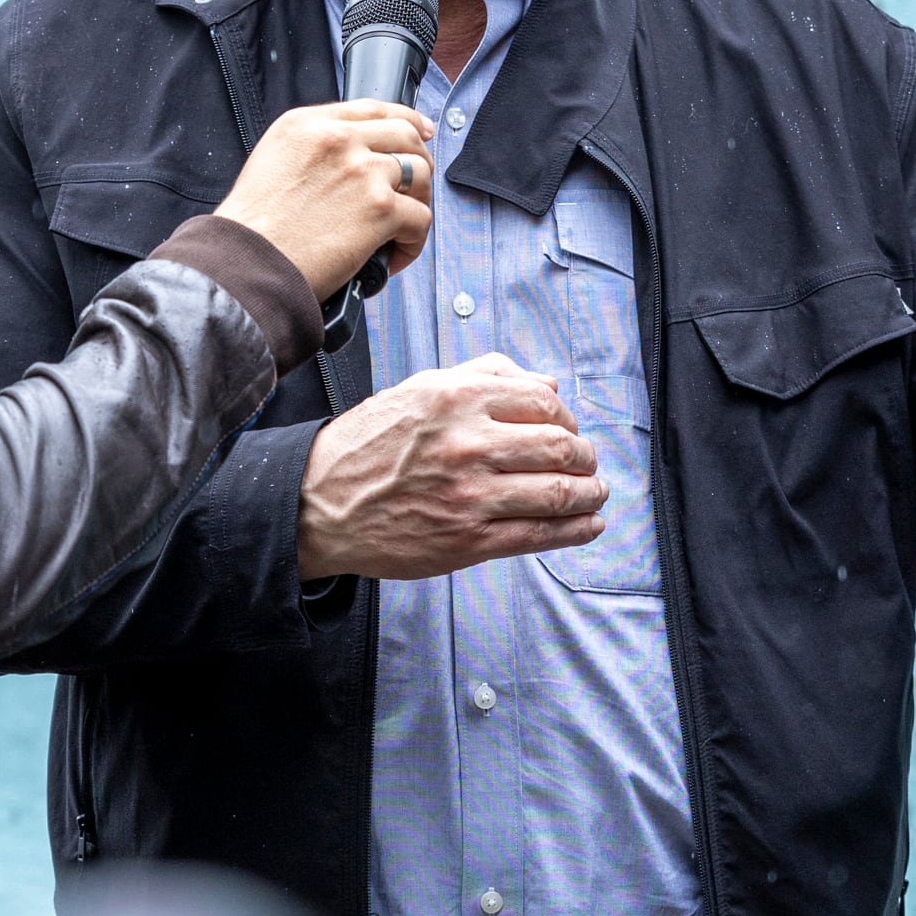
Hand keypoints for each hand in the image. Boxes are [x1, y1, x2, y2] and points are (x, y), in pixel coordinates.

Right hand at [212, 101, 435, 299]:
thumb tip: (353, 160)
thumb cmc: (252, 227)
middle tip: (416, 188)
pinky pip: (421, 219)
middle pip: (405, 135)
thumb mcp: (273, 160)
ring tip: (401, 229)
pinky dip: (412, 242)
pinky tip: (392, 257)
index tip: (420, 132)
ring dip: (419, 202)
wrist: (246, 263)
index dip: (406, 120)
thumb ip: (314, 149)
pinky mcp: (380, 208)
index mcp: (308, 124)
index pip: (373, 109)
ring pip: (421, 174)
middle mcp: (339, 139)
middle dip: (419, 160)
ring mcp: (363, 171)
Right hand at [299, 354, 607, 580]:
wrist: (319, 503)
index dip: (568, 420)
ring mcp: (470, 495)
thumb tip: (549, 385)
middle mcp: (468, 443)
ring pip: (558, 492)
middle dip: (586, 458)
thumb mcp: (421, 388)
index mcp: (457, 398)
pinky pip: (539, 534)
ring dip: (590, 494)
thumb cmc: (370, 444)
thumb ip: (487, 376)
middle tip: (589, 464)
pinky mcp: (468, 540)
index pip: (544, 404)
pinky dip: (575, 530)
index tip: (569, 430)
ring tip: (595, 493)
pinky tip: (588, 524)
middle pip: (560, 447)